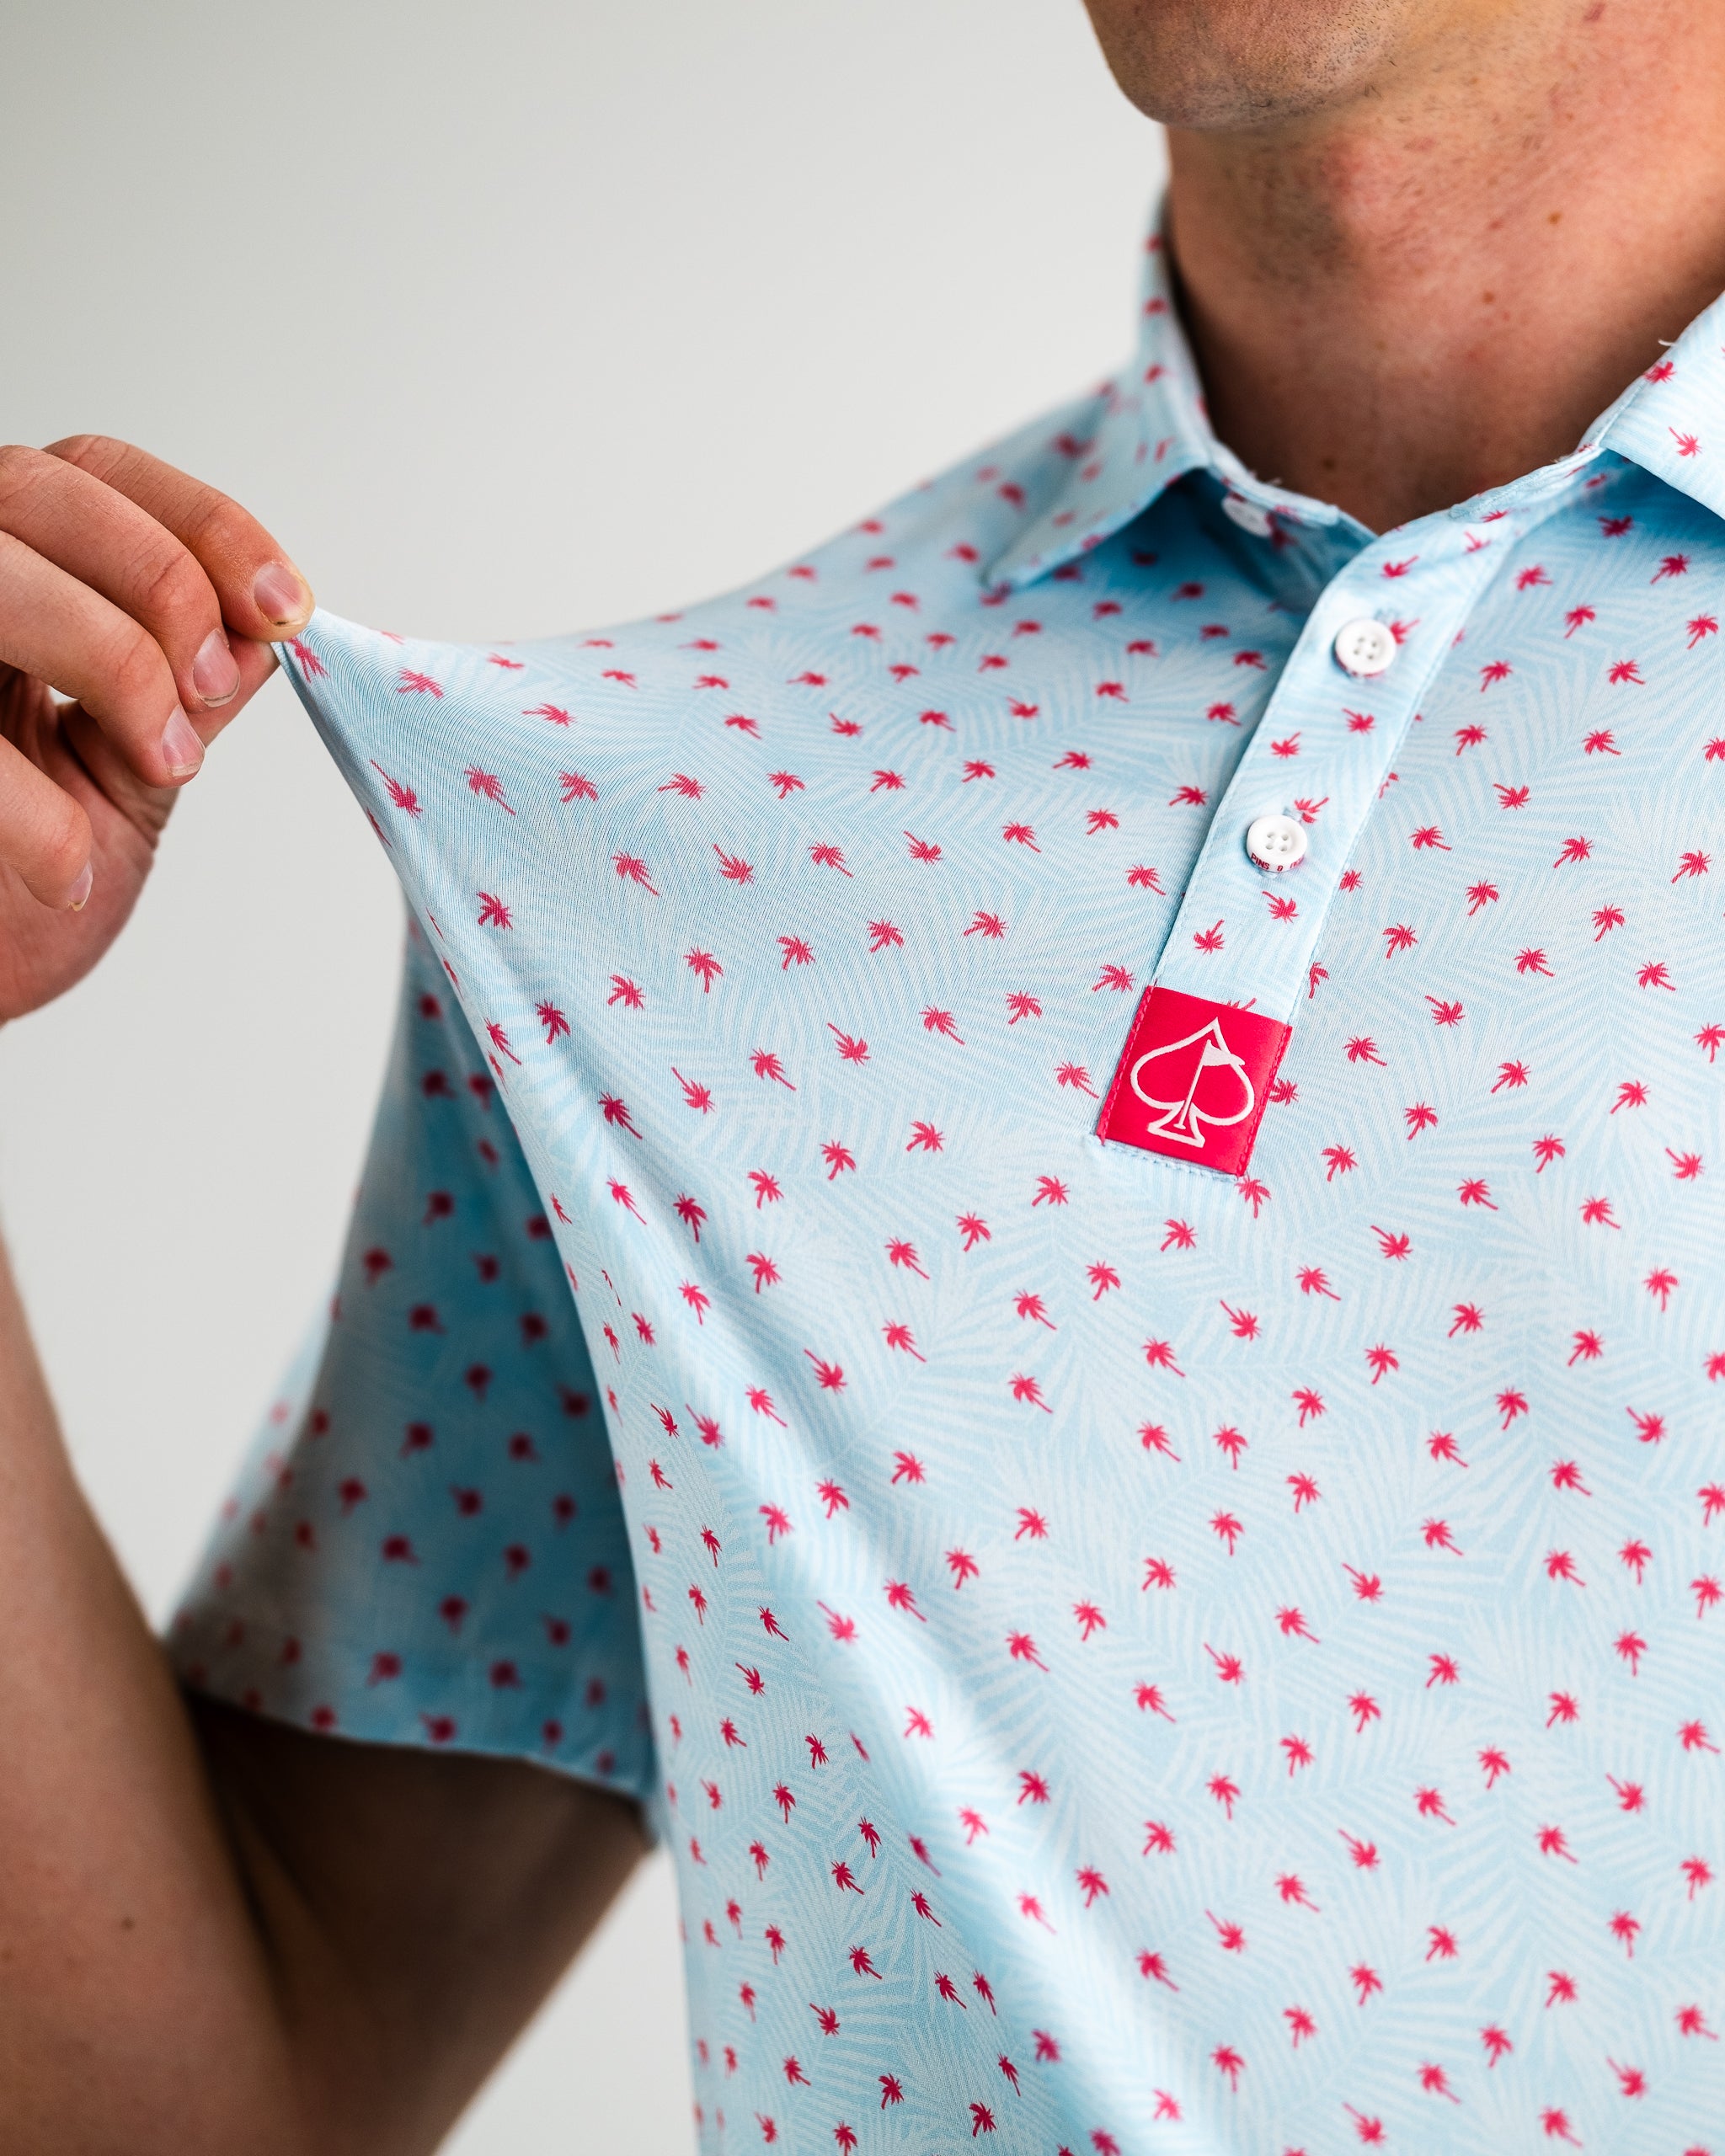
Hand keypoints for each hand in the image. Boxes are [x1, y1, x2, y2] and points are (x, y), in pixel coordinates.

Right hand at [0, 435, 312, 1022]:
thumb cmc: (9, 894)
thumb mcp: (123, 785)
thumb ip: (184, 699)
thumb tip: (263, 632)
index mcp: (5, 578)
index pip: (94, 476)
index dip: (200, 522)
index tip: (286, 608)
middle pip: (35, 490)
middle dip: (158, 583)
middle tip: (209, 697)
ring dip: (110, 657)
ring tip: (164, 764)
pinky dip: (32, 813)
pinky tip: (69, 874)